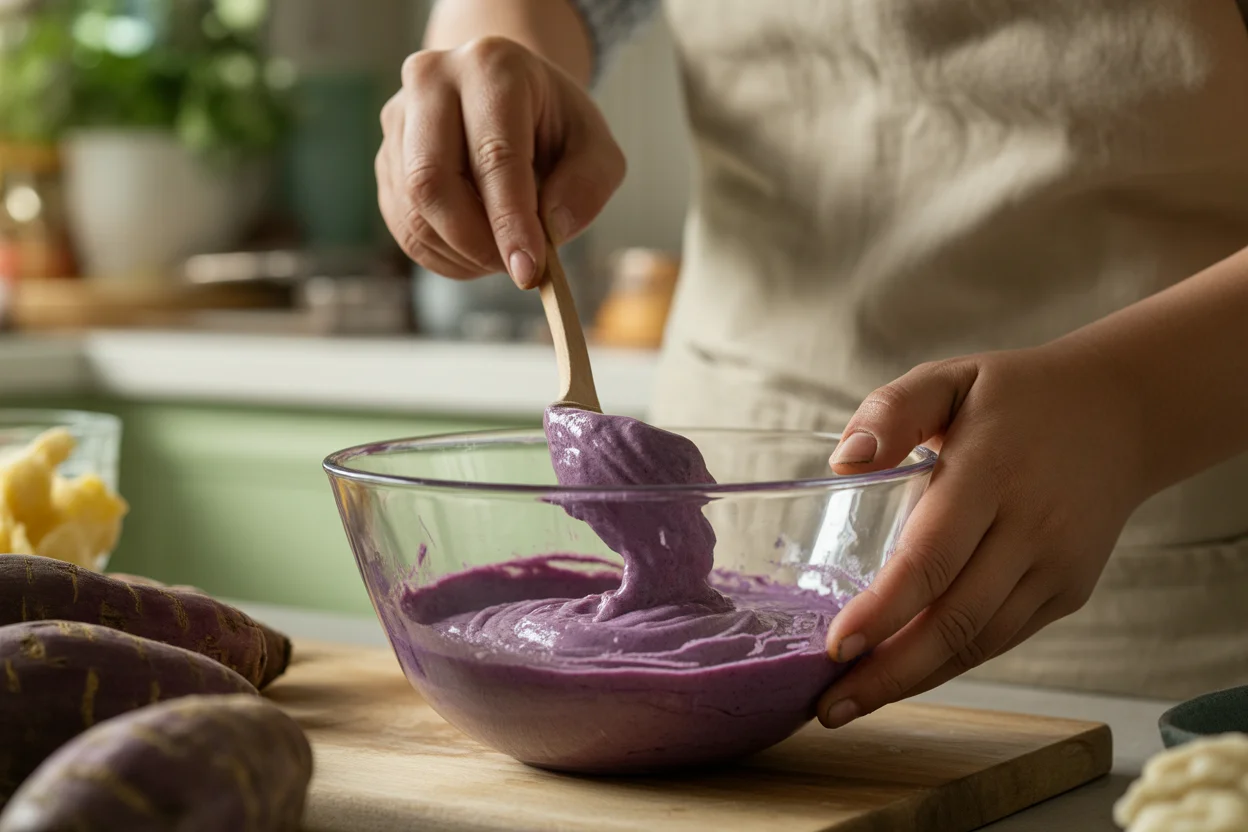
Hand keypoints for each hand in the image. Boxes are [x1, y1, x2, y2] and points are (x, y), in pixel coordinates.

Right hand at [377, 37, 625, 287]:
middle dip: (475, 243)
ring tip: (501, 255)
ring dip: (460, 253)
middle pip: (431, 181)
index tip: (528, 270)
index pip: (494, 155)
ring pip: (412, 210)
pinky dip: (442, 254)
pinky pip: (403, 225)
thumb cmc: (553, 123)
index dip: (510, 221)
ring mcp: (399, 118)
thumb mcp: (596, 146)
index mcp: (491, 67)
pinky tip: (475, 249)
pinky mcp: (385, 156)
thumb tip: (552, 231)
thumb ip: (588, 185)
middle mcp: (431, 80)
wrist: (505, 94)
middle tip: (515, 269)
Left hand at [817, 342, 1149, 727]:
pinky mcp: (1068, 591)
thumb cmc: (1014, 396)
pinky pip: (1002, 639)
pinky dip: (951, 665)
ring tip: (851, 705)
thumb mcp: (951, 377)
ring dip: (914, 681)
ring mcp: (1056, 566)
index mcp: (993, 472)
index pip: (932, 557)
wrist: (1121, 414)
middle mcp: (1031, 528)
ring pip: (980, 643)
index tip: (834, 649)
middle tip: (827, 708)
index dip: (883, 610)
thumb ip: (893, 410)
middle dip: (888, 672)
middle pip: (955, 619)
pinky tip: (904, 677)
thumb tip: (844, 462)